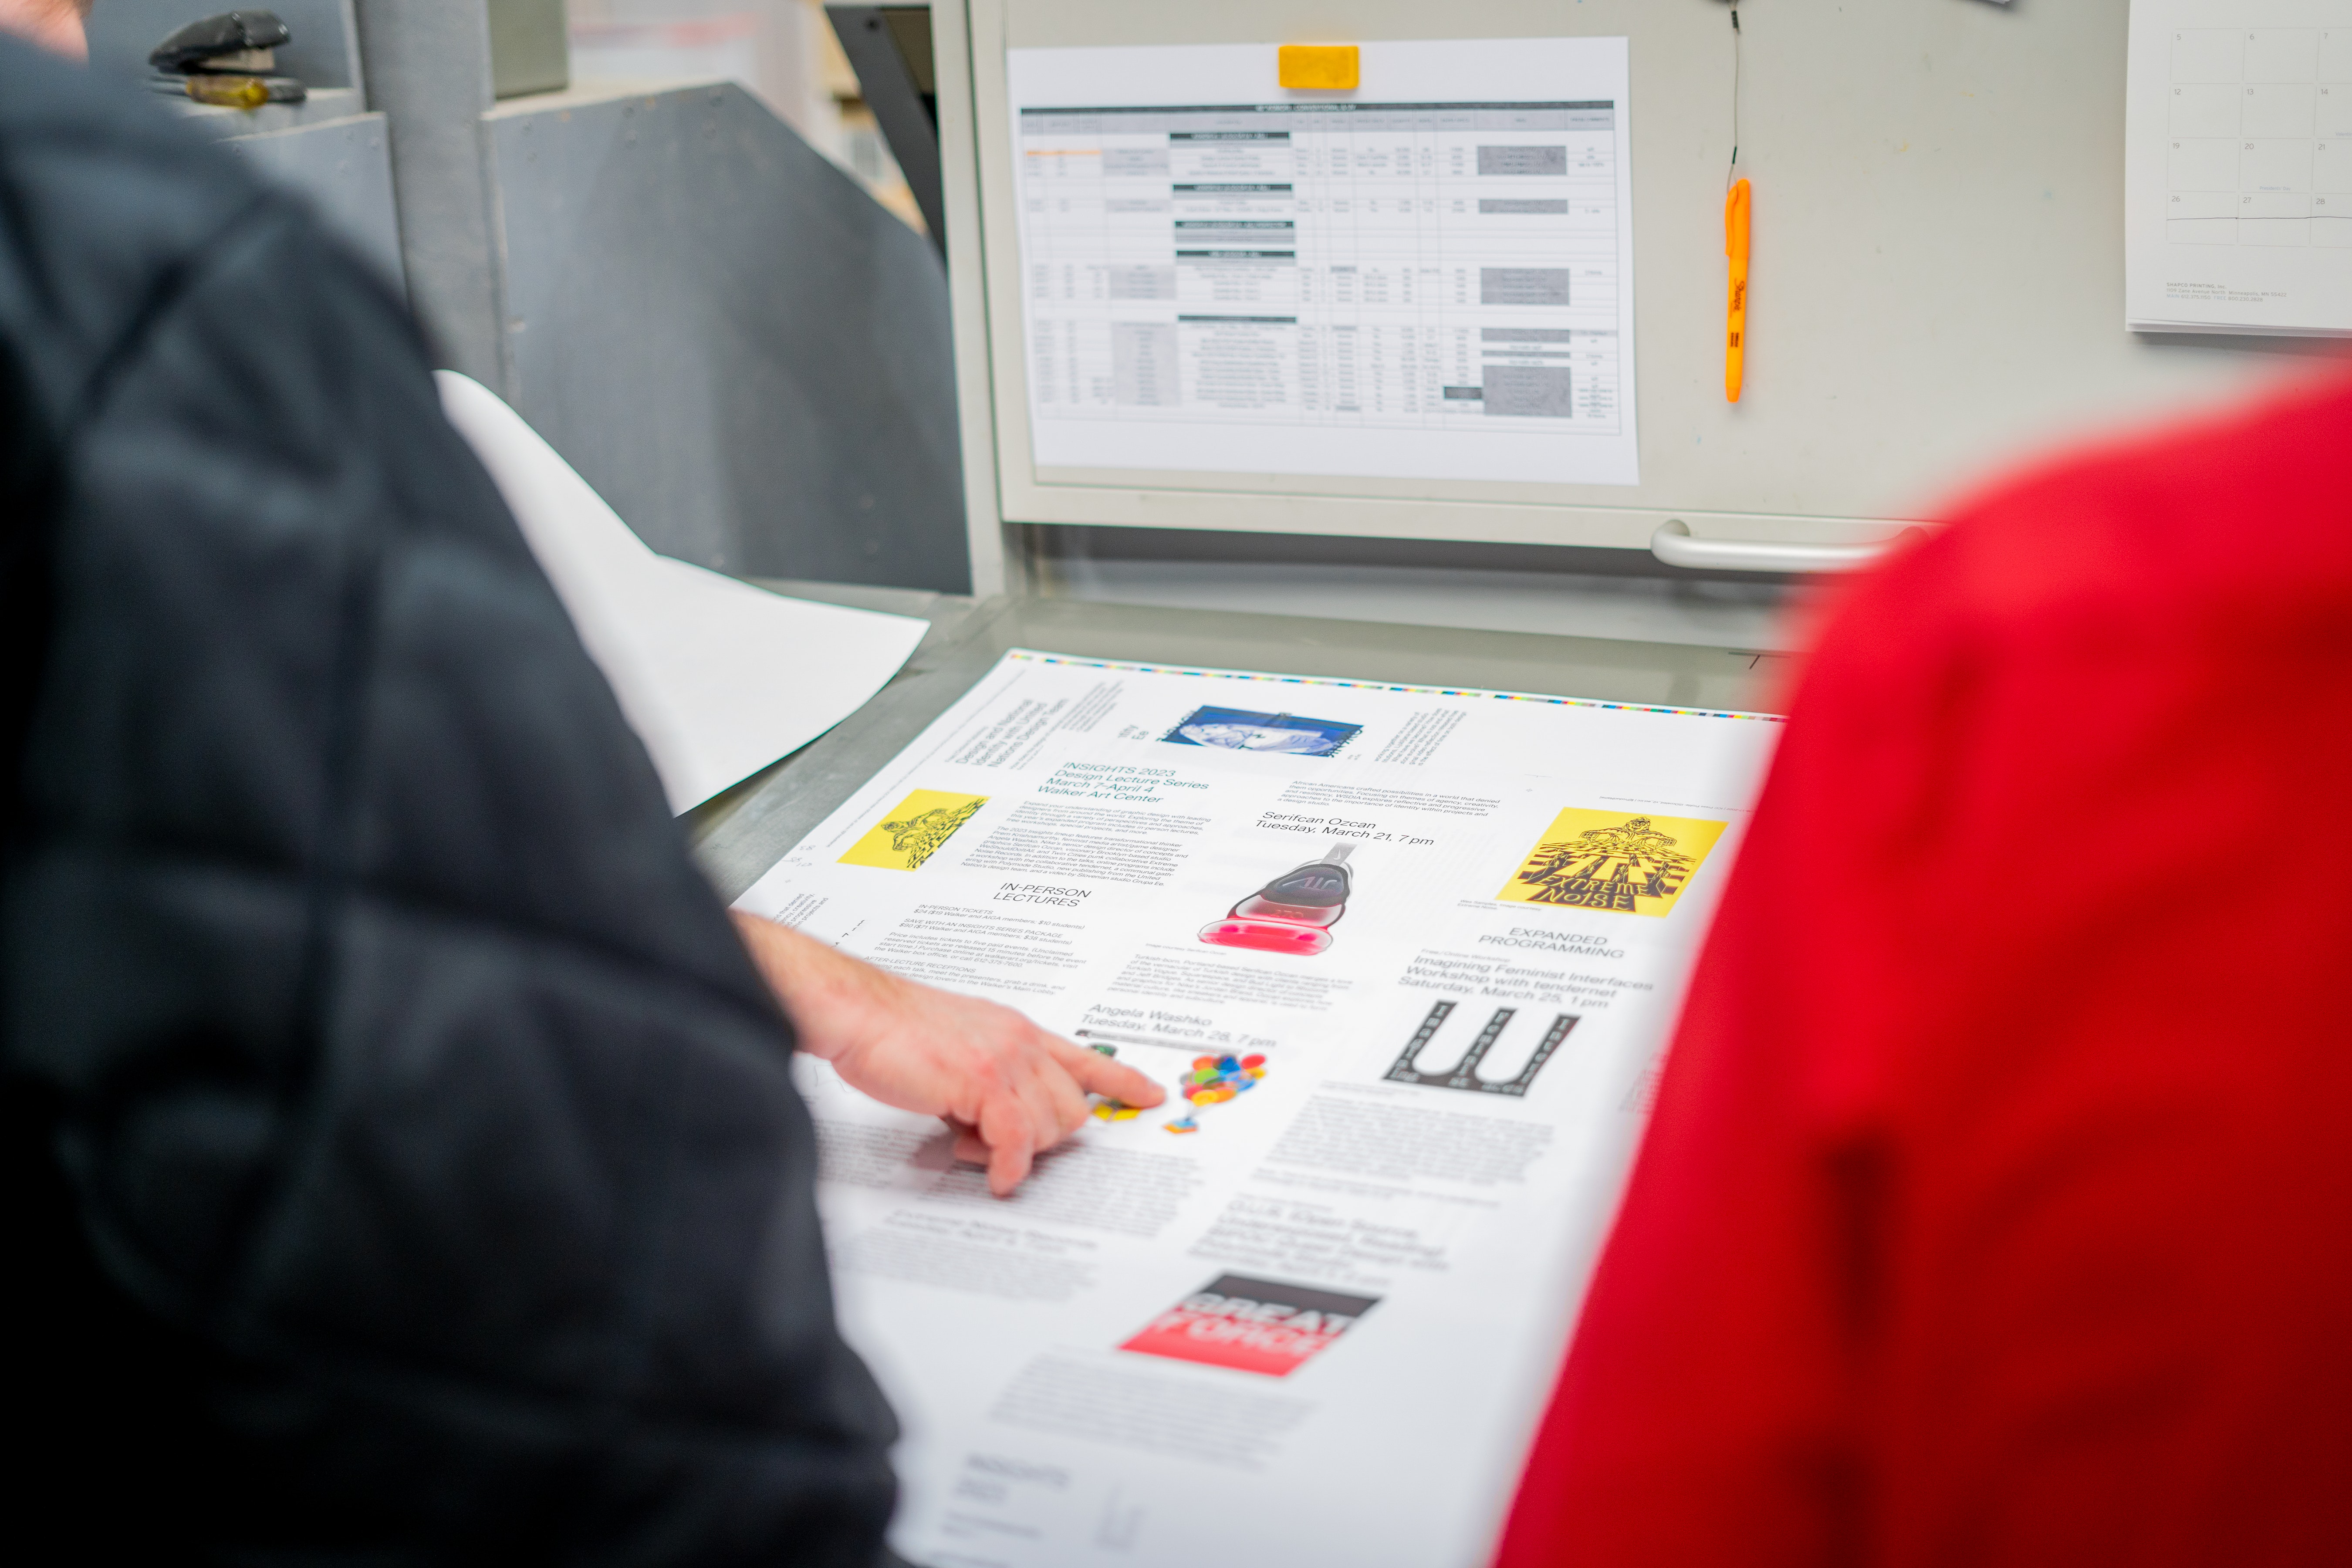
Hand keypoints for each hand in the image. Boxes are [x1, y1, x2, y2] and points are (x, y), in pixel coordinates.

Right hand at [732, 913, 1166, 1194]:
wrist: (857, 1013)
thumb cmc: (891, 1031)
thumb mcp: (955, 1051)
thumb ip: (985, 1082)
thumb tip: (992, 1129)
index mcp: (1017, 1030)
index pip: (1084, 1058)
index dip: (1121, 1080)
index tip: (1151, 1094)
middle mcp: (1020, 1042)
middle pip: (1072, 1110)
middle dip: (1042, 1139)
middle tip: (992, 1142)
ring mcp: (1006, 1060)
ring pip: (1050, 1128)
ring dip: (1015, 1151)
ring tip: (968, 1142)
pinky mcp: (983, 1082)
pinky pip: (1017, 1141)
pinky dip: (1009, 1166)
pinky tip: (995, 1175)